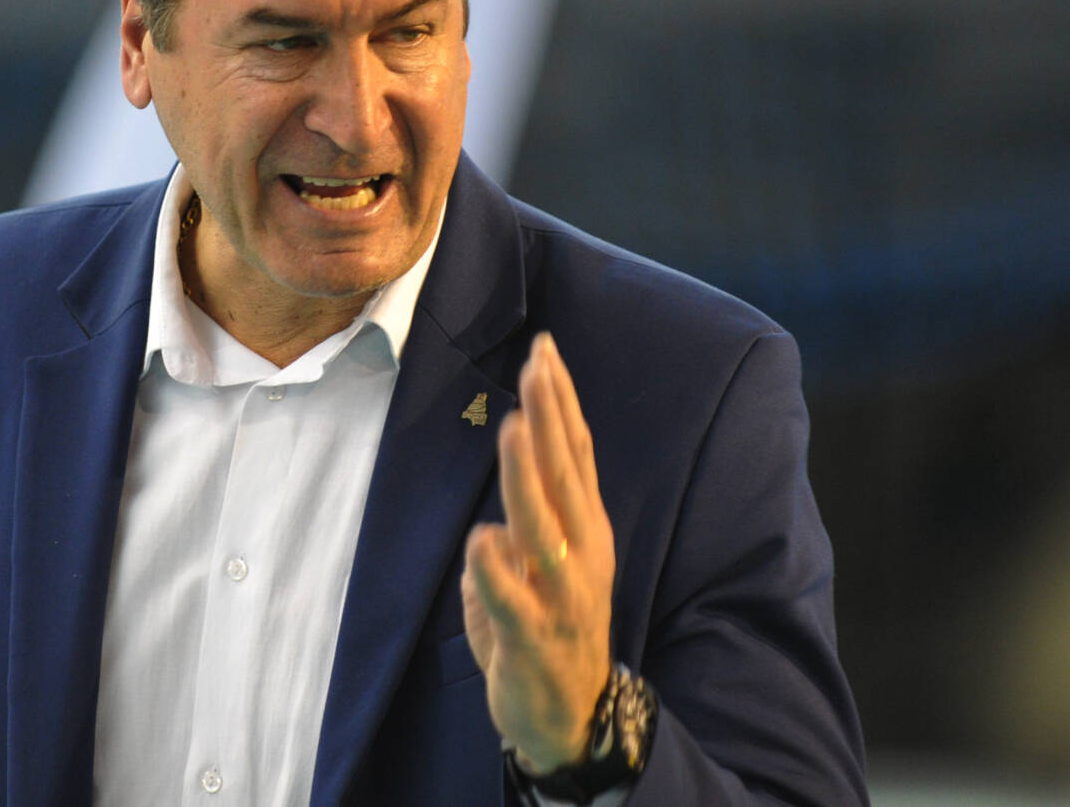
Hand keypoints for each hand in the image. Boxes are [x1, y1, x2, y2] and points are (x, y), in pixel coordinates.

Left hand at [461, 332, 615, 772]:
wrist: (571, 715)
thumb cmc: (551, 626)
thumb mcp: (551, 563)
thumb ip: (537, 518)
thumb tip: (513, 480)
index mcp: (586, 530)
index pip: (575, 453)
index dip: (562, 403)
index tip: (547, 353)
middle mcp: (581, 554)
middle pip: (565, 475)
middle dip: (551, 417)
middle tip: (538, 364)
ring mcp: (560, 595)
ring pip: (543, 527)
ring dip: (527, 476)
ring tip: (515, 427)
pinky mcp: (531, 635)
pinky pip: (512, 598)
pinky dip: (495, 569)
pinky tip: (483, 539)